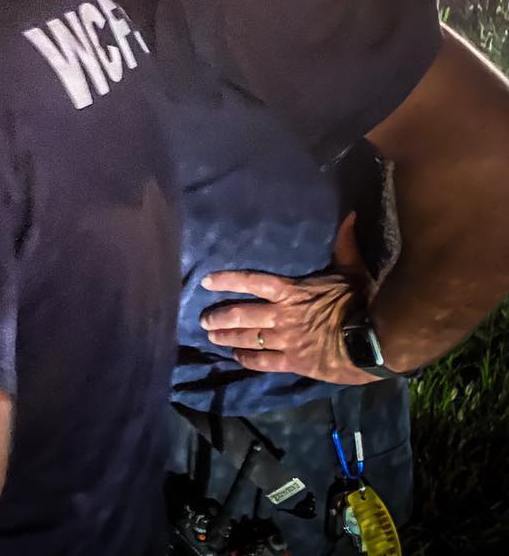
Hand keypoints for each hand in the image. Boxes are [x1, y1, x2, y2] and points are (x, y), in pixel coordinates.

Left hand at [200, 215, 378, 384]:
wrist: (376, 342)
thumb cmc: (362, 304)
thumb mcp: (353, 270)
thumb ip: (345, 245)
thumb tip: (350, 216)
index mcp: (291, 292)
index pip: (252, 281)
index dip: (227, 281)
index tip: (206, 282)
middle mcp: (282, 316)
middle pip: (242, 315)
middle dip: (219, 317)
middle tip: (203, 319)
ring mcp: (287, 340)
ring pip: (249, 338)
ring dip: (227, 337)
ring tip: (212, 336)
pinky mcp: (295, 362)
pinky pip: (265, 362)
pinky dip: (248, 359)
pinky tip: (236, 357)